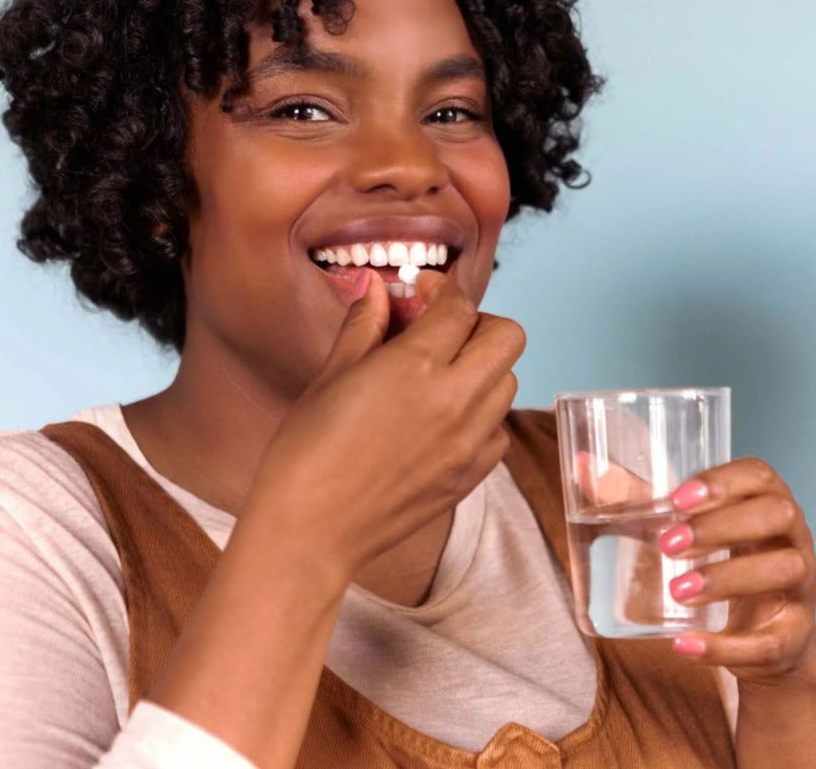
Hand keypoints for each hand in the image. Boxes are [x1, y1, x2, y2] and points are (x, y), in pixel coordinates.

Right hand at [244, 267, 525, 584]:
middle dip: (479, 323)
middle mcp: (455, 401)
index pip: (459, 307)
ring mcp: (469, 443)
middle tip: (441, 332)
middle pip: (508, 338)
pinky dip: (483, 415)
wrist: (311, 529)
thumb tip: (376, 287)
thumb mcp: (330, 376)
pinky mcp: (471, 476)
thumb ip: (364, 325)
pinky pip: (499, 430)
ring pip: (509, 382)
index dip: (442, 290)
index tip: (421, 293)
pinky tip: (446, 420)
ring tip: (442, 377)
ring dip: (483, 368)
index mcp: (415, 367)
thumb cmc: (307, 450)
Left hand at [657, 458, 815, 686]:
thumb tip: (581, 466)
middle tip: (666, 545)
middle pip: (775, 517)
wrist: (762, 633)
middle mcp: (791, 538)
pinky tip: (685, 645)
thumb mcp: (682, 526)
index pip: (758, 475)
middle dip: (720, 527)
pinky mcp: (793, 636)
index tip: (676, 498)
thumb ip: (636, 497)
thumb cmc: (717, 558)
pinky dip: (726, 645)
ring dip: (726, 578)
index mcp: (763, 500)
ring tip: (677, 590)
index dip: (722, 481)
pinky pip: (770, 641)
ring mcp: (799, 587)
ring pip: (782, 571)